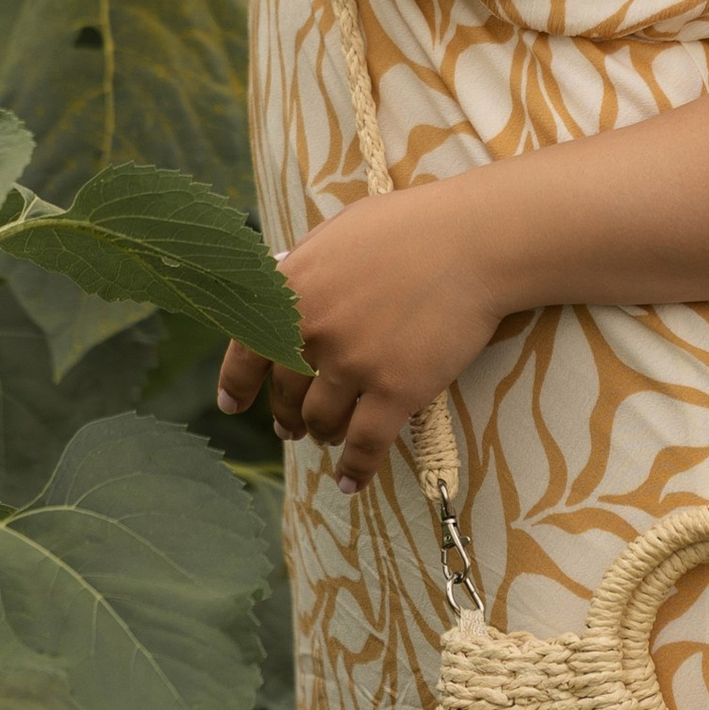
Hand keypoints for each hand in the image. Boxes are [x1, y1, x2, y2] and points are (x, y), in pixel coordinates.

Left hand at [216, 192, 504, 489]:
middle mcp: (315, 330)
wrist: (475, 240)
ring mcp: (354, 363)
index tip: (233, 405)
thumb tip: (276, 283)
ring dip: (322, 433)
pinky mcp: (397, 390)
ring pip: (321, 421)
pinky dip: (354, 470)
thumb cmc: (412, 227)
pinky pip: (365, 445)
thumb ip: (303, 266)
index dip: (237, 383)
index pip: (246, 349)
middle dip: (286, 415)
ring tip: (330, 436)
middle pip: (286, 392)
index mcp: (293, 288)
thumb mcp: (339, 234)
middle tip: (292, 426)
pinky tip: (350, 482)